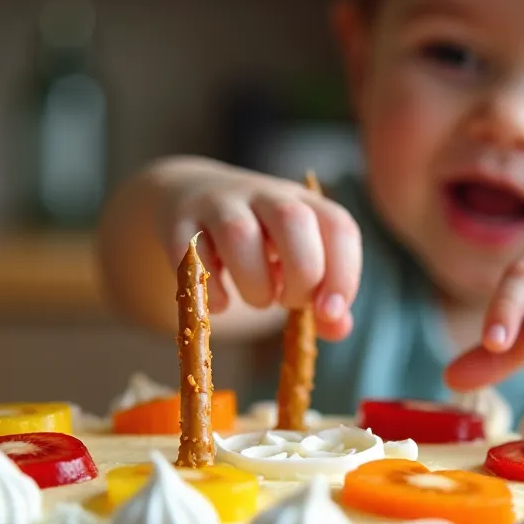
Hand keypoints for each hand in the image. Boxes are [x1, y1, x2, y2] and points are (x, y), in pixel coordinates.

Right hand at [155, 164, 362, 340]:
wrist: (188, 195)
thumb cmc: (257, 240)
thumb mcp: (294, 258)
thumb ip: (320, 294)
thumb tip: (338, 328)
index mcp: (304, 203)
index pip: (338, 226)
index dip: (343, 274)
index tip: (329, 312)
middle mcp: (265, 194)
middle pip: (294, 220)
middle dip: (302, 274)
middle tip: (290, 301)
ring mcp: (219, 203)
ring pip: (240, 233)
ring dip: (256, 283)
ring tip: (258, 298)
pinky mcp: (179, 221)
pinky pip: (191, 254)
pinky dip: (210, 290)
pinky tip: (221, 304)